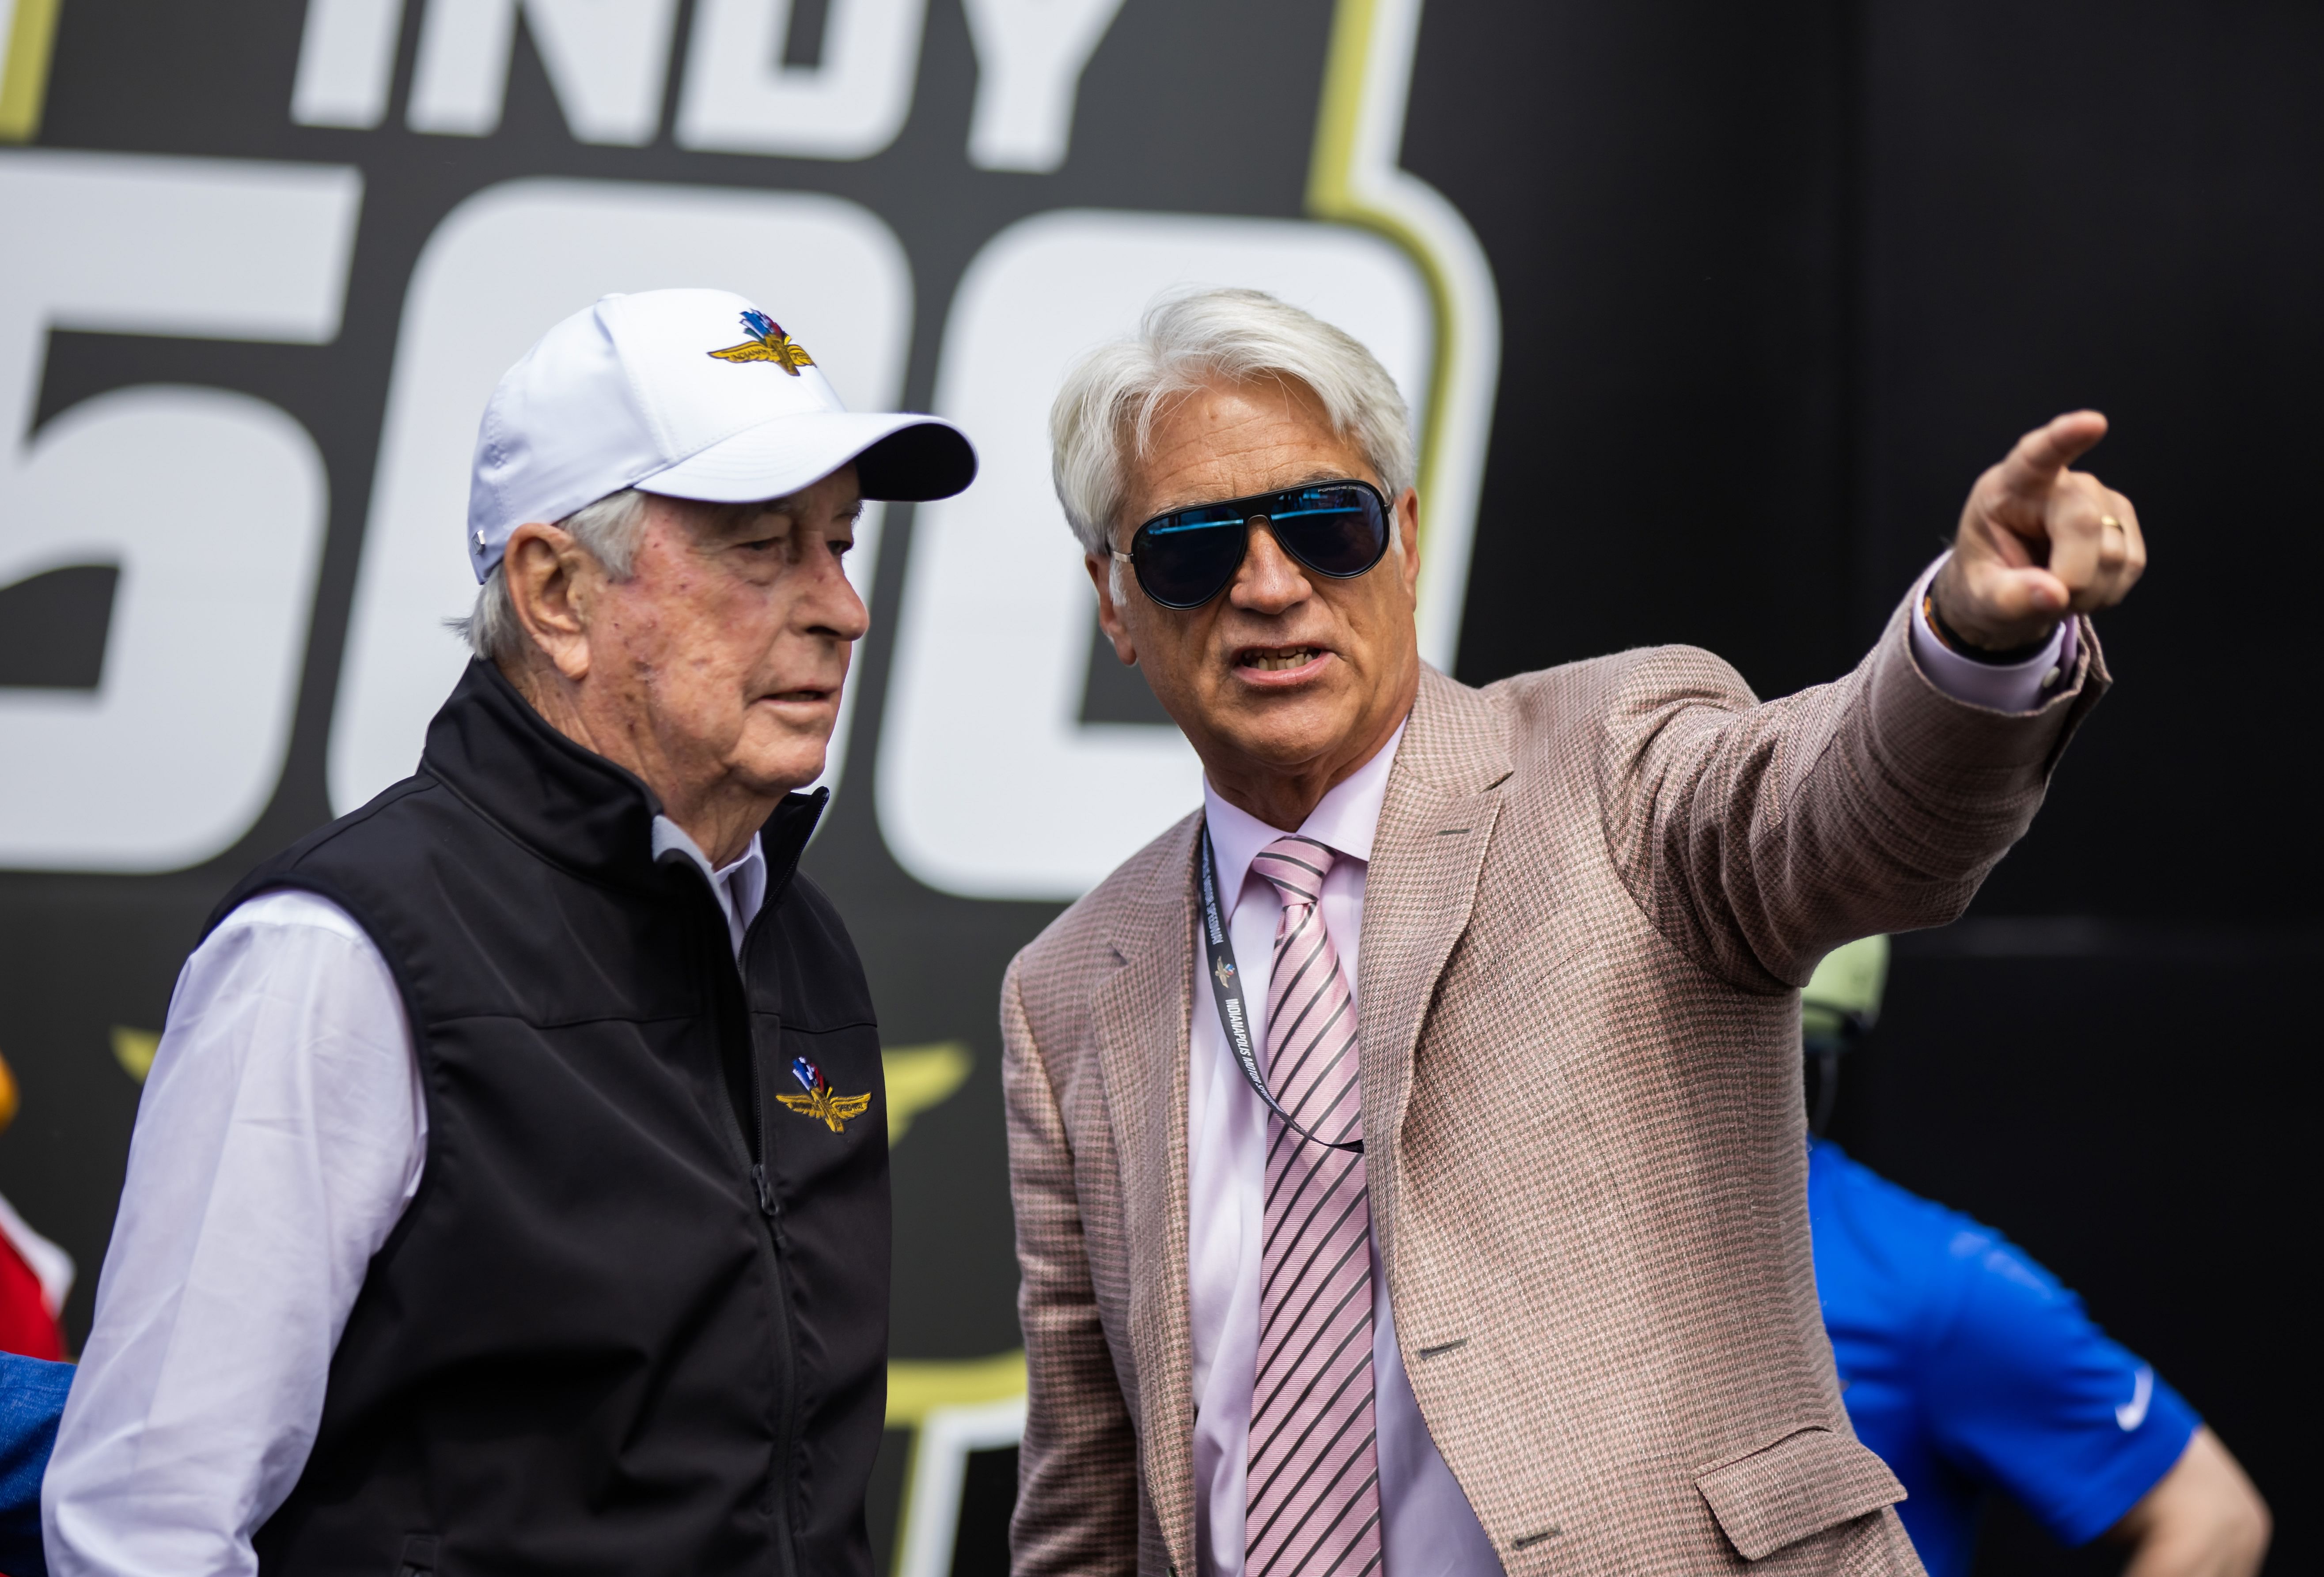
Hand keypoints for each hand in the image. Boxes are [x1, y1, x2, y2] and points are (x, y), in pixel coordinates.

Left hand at [1932, 410, 2146, 651]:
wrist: (2005, 592)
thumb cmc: (1986, 583)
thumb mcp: (1981, 599)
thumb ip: (2009, 598)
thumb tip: (2055, 594)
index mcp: (2009, 487)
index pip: (2037, 455)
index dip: (2065, 438)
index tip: (2092, 423)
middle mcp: (2059, 483)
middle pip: (2083, 523)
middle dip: (2072, 577)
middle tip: (2047, 599)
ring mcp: (2098, 497)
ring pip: (2114, 552)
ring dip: (2088, 591)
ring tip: (2058, 590)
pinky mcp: (2123, 520)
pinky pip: (2132, 564)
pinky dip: (2107, 590)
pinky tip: (2082, 587)